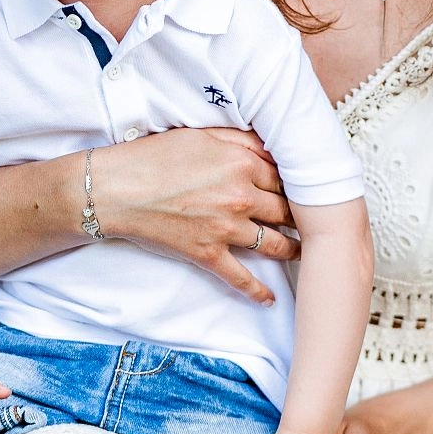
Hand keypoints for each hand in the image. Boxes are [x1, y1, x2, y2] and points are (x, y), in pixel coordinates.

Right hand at [94, 127, 297, 304]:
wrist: (116, 190)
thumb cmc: (152, 157)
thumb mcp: (200, 135)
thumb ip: (239, 139)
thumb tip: (270, 146)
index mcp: (241, 163)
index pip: (284, 177)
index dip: (298, 186)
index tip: (309, 193)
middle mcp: (240, 196)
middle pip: (285, 210)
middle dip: (302, 218)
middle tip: (316, 224)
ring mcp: (225, 228)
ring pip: (273, 244)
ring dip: (292, 250)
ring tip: (302, 253)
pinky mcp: (208, 253)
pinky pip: (240, 277)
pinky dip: (257, 291)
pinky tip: (269, 298)